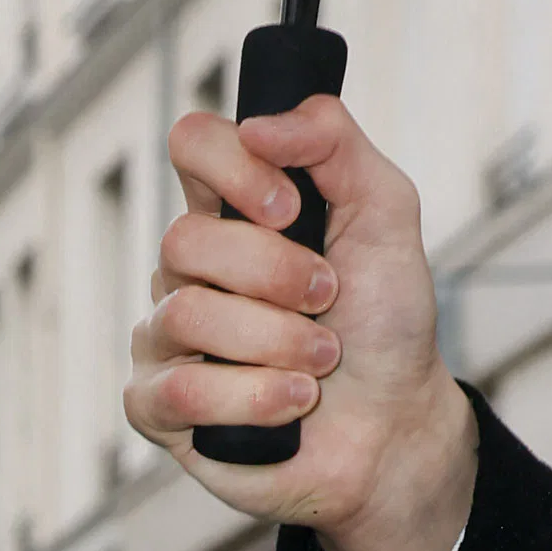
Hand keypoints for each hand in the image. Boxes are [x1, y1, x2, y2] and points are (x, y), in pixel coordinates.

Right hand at [127, 94, 479, 550]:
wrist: (392, 425)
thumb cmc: (382, 323)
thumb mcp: (385, 214)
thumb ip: (335, 145)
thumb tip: (261, 125)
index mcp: (233, 212)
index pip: (192, 146)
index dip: (235, 167)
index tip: (291, 208)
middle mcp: (187, 269)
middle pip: (186, 239)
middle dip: (276, 274)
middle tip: (327, 300)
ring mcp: (166, 338)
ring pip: (188, 315)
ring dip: (278, 342)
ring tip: (320, 363)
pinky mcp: (158, 410)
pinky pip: (181, 390)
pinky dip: (253, 399)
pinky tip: (290, 404)